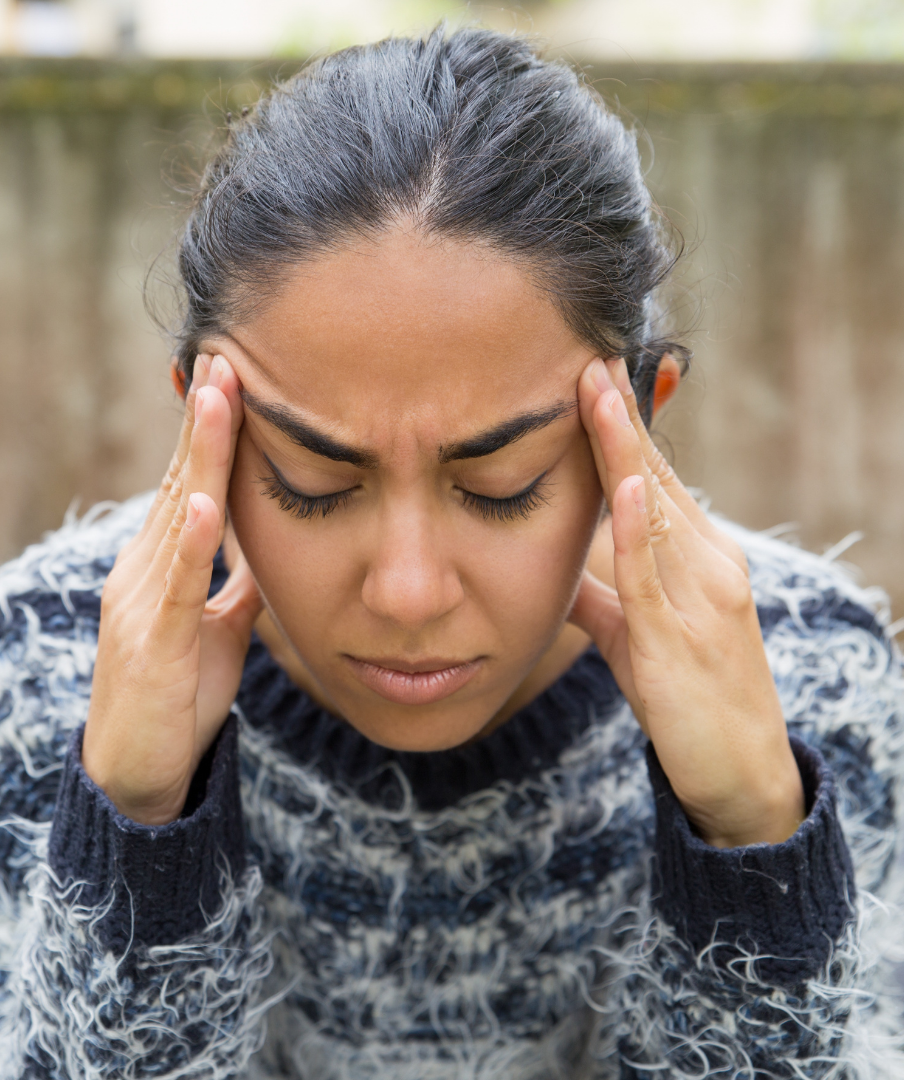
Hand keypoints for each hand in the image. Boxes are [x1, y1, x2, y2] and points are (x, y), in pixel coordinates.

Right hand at [82, 355, 262, 824]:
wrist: (137, 771)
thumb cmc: (178, 695)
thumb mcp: (217, 629)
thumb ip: (236, 586)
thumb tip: (265, 552)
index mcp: (164, 562)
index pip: (191, 482)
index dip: (211, 431)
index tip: (231, 376)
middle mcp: (145, 568)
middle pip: (182, 480)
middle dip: (204, 418)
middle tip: (223, 354)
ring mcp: (144, 601)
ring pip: (178, 516)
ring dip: (199, 455)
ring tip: (217, 397)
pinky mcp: (155, 642)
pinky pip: (180, 586)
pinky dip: (193, 544)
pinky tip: (207, 505)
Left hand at [569, 357, 805, 847]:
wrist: (739, 770)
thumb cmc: (684, 695)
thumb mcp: (634, 635)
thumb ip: (604, 594)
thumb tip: (564, 568)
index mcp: (696, 555)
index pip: (655, 476)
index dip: (622, 427)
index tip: (592, 376)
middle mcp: (706, 562)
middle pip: (655, 475)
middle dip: (619, 416)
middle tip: (588, 354)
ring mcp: (700, 596)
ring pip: (653, 508)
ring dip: (623, 446)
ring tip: (595, 389)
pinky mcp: (680, 637)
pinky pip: (650, 575)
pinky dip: (636, 527)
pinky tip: (626, 483)